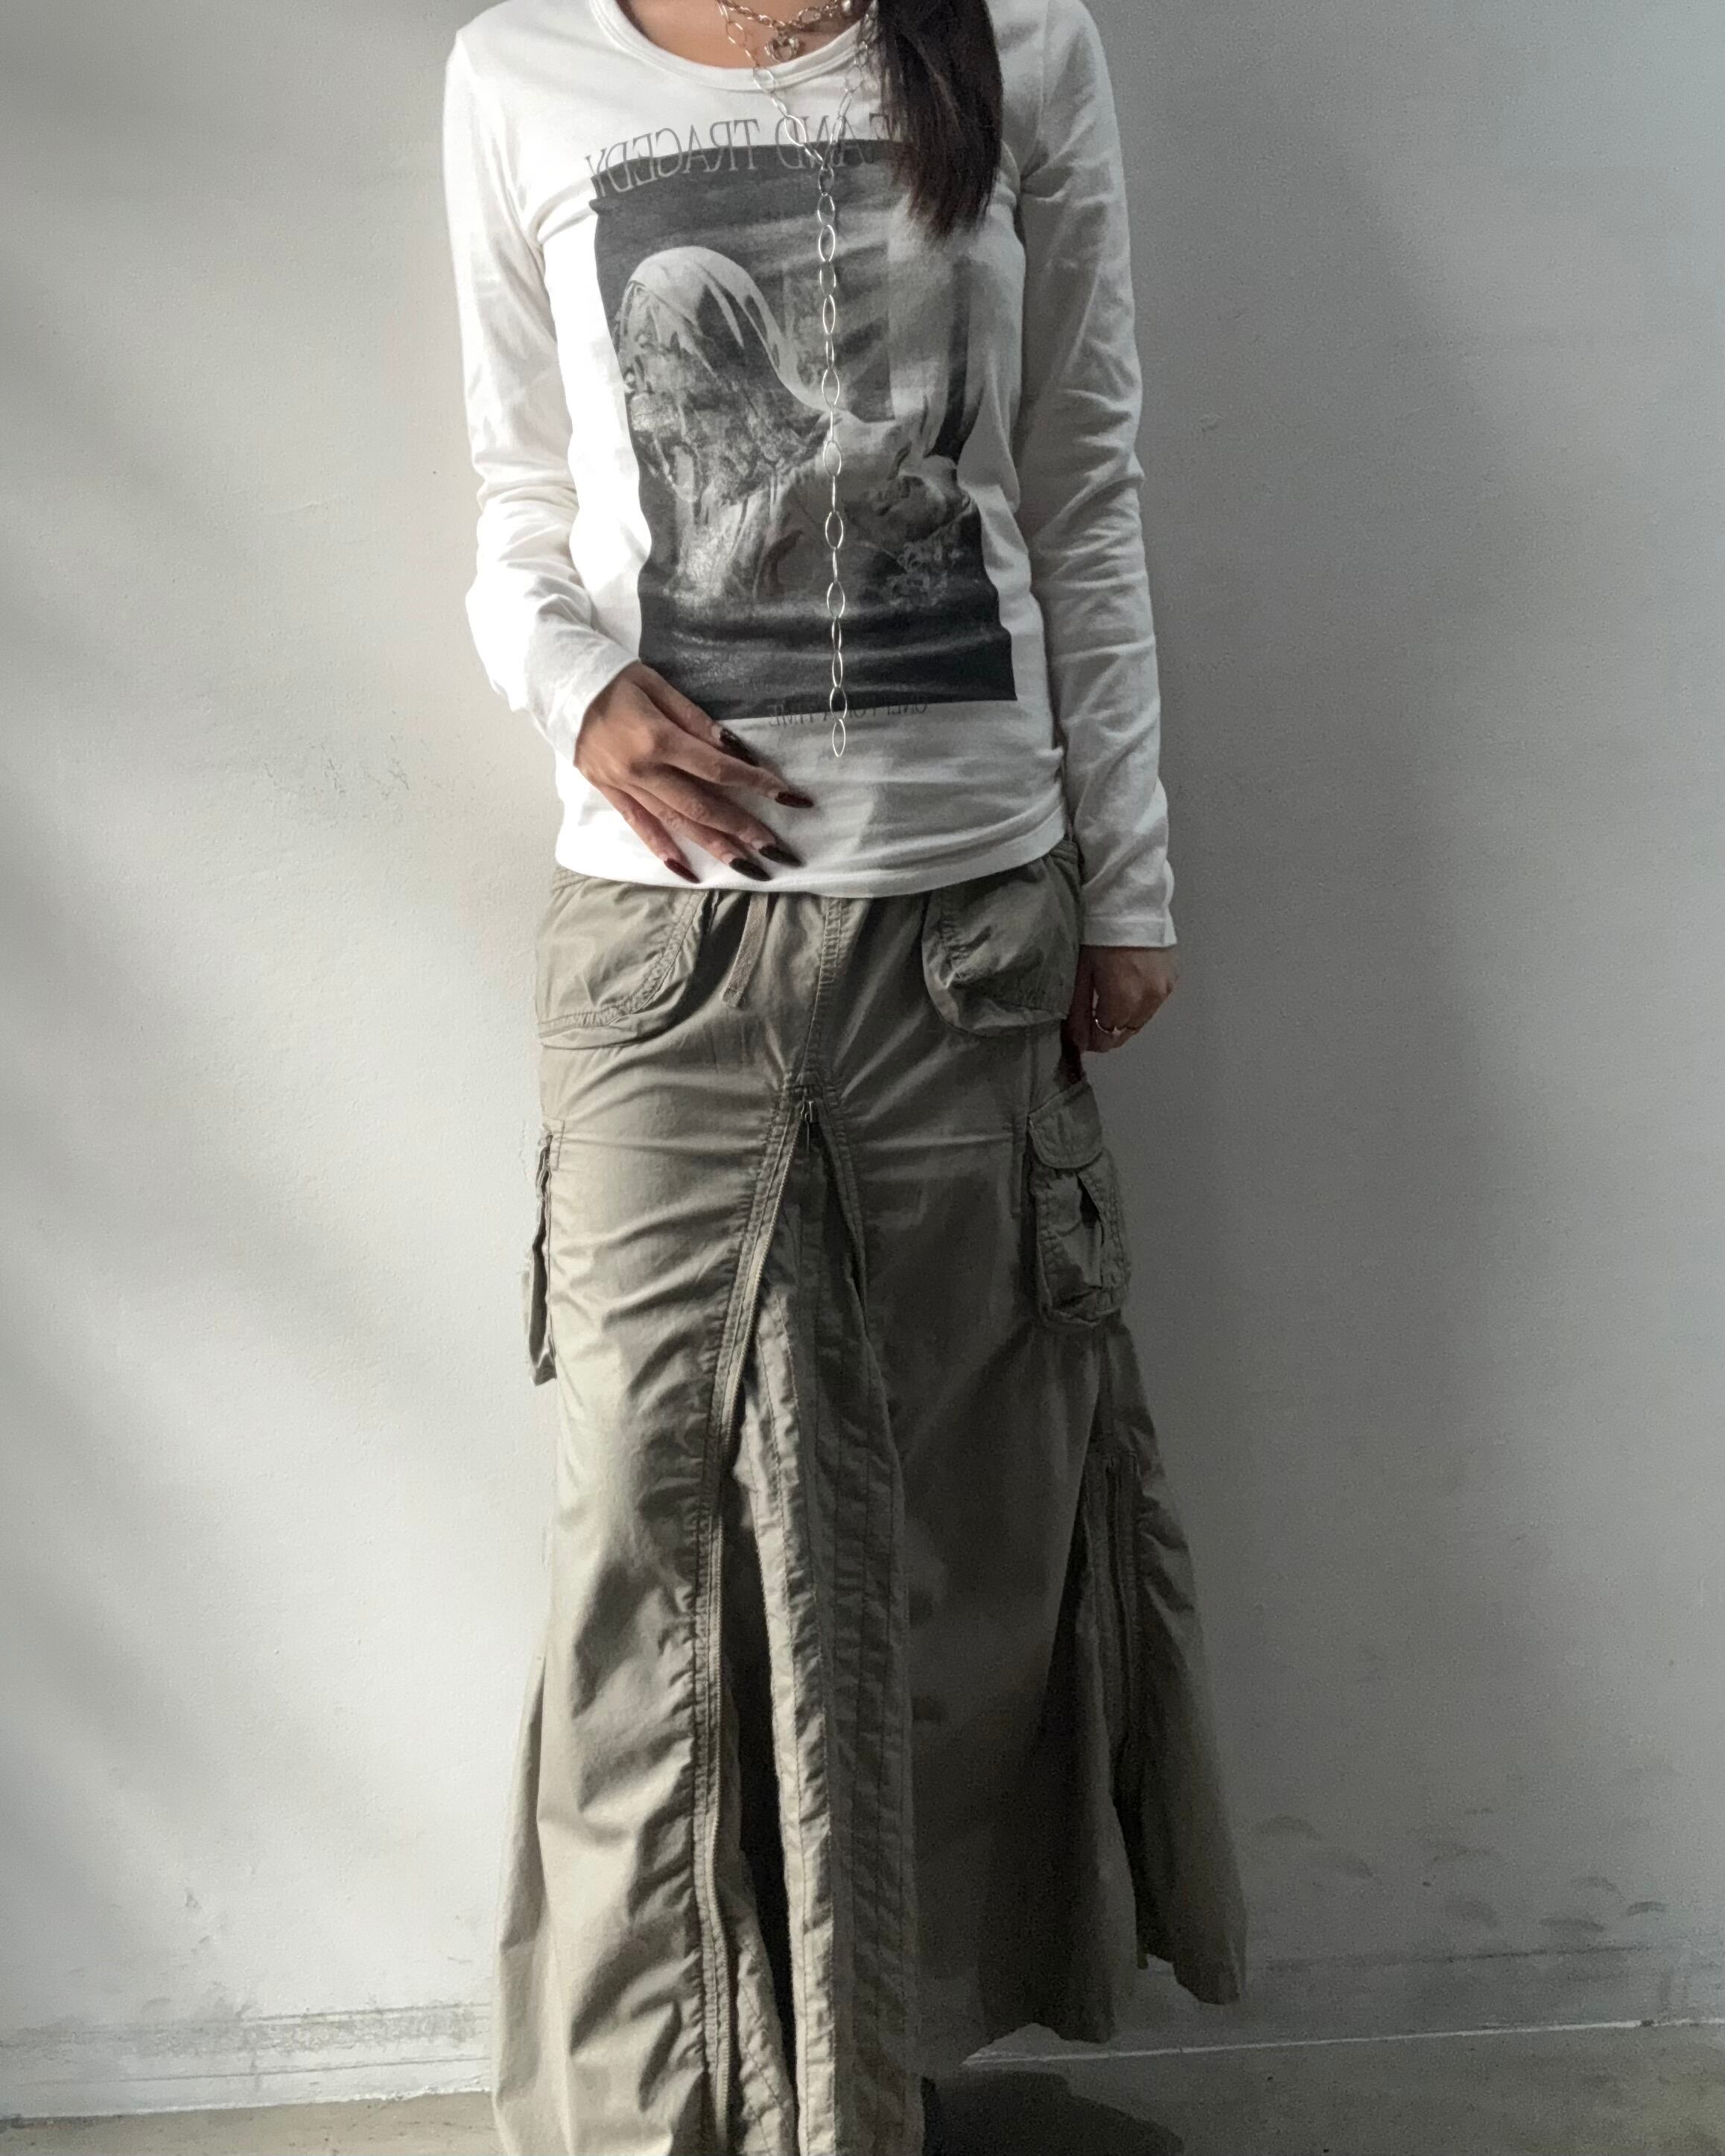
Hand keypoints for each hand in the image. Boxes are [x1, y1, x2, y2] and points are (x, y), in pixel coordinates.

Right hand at [575, 662, 813, 879]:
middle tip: (780, 852)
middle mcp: (643, 771)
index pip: (719, 769)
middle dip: (745, 830)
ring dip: (716, 847)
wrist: (555, 683)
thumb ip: (695, 719)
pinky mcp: (611, 793)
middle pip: (703, 806)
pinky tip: (689, 872)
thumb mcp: (656, 685)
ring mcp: (625, 786)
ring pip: (678, 824)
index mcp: (658, 739)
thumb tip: (733, 749)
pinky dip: (664, 851)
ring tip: (749, 867)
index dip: (758, 784)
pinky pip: (640, 827)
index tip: (791, 798)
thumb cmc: (612, 678)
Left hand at [1064, 943, 1179, 1059]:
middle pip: (1126, 1031)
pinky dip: (1142, 1001)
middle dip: (1109, 1030)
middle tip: (1093, 1018)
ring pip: (1142, 1018)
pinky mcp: (1173, 978)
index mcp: (1124, 1000)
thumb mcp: (1081, 973)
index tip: (1082, 1034)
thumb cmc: (1098, 935)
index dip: (1093, 1039)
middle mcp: (1149, 1000)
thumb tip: (1079, 1042)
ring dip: (1126, 1016)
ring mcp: (1165, 989)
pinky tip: (1130, 985)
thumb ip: (1080, 1012)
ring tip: (1111, 1000)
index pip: (1107, 1037)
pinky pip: (1155, 1001)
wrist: (1130, 902)